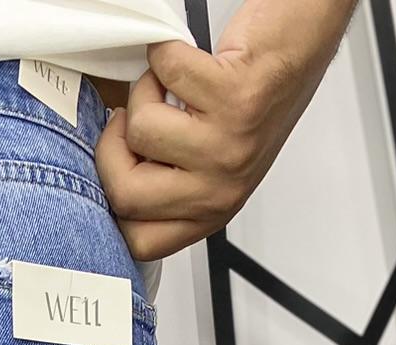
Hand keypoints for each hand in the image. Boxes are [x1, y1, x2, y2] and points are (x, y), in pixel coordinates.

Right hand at [96, 0, 359, 260]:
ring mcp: (230, 148)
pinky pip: (166, 72)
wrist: (297, 50)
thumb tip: (98, 181)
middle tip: (132, 118)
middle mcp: (220, 189)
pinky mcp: (237, 98)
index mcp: (208, 212)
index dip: (110, 202)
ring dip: (145, 91)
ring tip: (170, 85)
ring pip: (141, 130)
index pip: (138, 243)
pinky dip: (166, 53)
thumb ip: (164, 183)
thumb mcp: (206, 165)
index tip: (118, 164)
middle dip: (113, 144)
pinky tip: (187, 60)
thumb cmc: (250, 101)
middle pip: (126, 194)